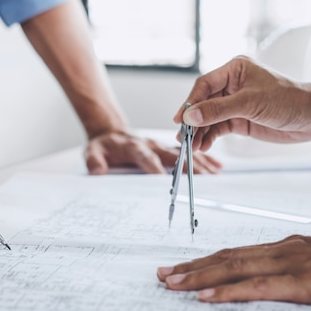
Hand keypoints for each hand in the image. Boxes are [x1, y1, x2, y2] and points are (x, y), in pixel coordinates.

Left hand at [84, 131, 221, 174]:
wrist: (112, 132)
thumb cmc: (103, 145)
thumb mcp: (92, 151)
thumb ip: (94, 161)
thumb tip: (97, 171)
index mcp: (133, 146)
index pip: (144, 156)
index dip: (152, 165)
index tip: (161, 177)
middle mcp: (151, 143)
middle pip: (171, 154)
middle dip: (187, 165)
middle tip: (202, 178)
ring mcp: (161, 144)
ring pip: (184, 153)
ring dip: (200, 163)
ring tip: (216, 175)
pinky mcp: (168, 147)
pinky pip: (189, 152)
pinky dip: (203, 158)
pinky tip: (218, 167)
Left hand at [157, 233, 310, 308]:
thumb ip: (302, 261)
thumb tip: (284, 269)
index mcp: (287, 245)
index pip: (237, 252)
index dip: (206, 259)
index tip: (182, 266)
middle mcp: (283, 249)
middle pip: (227, 257)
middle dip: (191, 267)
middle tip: (163, 274)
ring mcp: (292, 263)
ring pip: (234, 268)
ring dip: (199, 276)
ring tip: (172, 282)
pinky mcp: (304, 282)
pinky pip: (258, 287)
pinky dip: (228, 291)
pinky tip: (207, 295)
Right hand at [173, 56, 310, 151]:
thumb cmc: (289, 100)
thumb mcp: (250, 103)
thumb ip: (218, 109)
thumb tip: (191, 116)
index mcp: (234, 70)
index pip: (204, 85)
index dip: (191, 102)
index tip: (180, 119)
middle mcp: (232, 85)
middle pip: (203, 102)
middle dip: (193, 121)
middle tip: (182, 137)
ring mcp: (235, 103)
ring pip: (209, 118)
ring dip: (200, 132)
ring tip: (191, 147)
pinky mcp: (240, 119)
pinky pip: (218, 128)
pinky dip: (210, 137)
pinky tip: (204, 145)